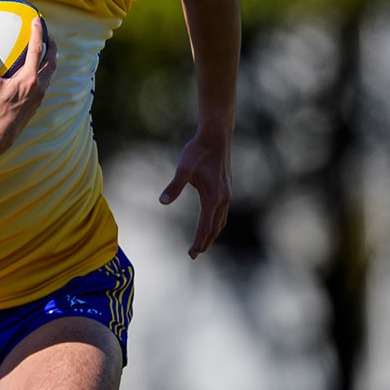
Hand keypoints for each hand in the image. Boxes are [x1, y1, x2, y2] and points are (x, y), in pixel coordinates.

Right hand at [0, 17, 55, 156]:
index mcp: (29, 79)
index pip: (37, 50)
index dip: (37, 33)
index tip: (37, 20)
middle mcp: (38, 87)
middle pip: (52, 61)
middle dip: (52, 46)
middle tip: (48, 35)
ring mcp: (39, 96)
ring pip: (50, 73)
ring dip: (50, 59)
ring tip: (45, 51)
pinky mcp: (36, 104)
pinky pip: (45, 83)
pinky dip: (45, 72)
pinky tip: (37, 73)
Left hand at [160, 133, 231, 258]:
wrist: (217, 136)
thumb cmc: (198, 151)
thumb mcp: (183, 168)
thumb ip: (174, 186)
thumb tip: (162, 202)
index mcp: (212, 198)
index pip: (205, 227)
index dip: (198, 242)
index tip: (191, 254)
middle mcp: (223, 199)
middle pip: (215, 228)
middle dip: (205, 242)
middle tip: (194, 254)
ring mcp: (227, 193)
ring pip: (221, 221)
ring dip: (211, 233)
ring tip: (202, 243)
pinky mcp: (227, 188)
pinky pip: (223, 212)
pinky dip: (216, 222)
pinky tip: (209, 221)